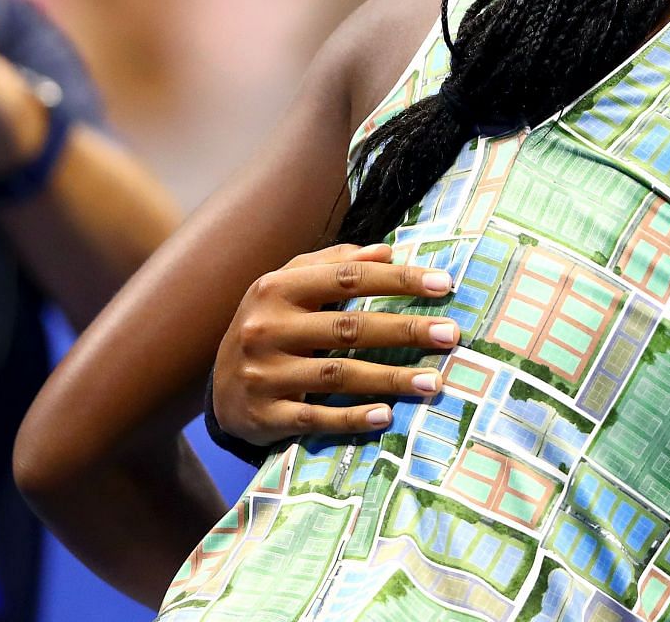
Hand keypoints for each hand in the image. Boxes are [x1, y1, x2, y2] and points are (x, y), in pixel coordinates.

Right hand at [213, 243, 459, 444]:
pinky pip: (315, 418)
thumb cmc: (269, 325)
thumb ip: (334, 263)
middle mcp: (266, 328)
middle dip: (405, 330)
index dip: (398, 280)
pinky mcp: (264, 416)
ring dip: (390, 378)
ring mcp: (264, 374)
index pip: (348, 278)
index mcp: (277, 288)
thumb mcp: (289, 286)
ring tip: (434, 382)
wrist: (219, 386)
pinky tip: (387, 415)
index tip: (443, 285)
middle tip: (450, 334)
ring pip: (338, 375)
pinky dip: (352, 418)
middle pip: (349, 327)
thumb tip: (387, 250)